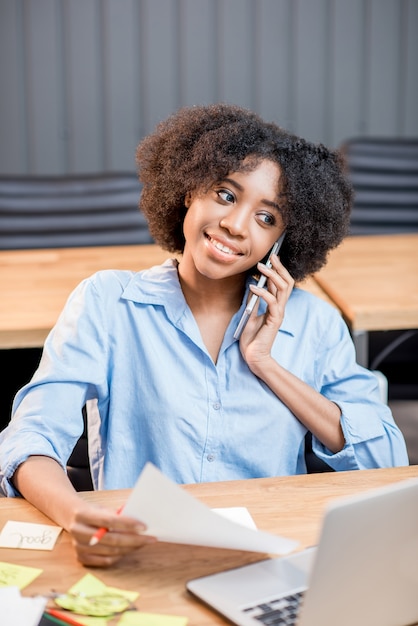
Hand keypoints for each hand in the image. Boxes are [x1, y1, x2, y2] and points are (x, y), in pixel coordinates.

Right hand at [67, 502, 156, 566]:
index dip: (128, 524)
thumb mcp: (102, 508)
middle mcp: (78, 532)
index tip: (144, 526)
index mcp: (83, 515)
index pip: (109, 520)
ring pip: (110, 552)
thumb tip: (138, 523)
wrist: (71, 518)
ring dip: (130, 548)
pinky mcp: (81, 558)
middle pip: (111, 539)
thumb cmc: (92, 512)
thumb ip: (117, 514)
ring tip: (142, 543)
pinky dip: (120, 556)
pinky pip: (105, 561)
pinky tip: (129, 550)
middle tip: (150, 538)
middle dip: (134, 540)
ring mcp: (78, 547)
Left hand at [239, 253, 293, 369]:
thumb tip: (252, 285)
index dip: (278, 270)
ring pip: (283, 288)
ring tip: (260, 268)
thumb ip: (253, 300)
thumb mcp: (250, 314)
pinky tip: (253, 287)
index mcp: (275, 306)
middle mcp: (280, 308)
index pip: (282, 283)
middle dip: (279, 268)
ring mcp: (278, 313)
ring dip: (272, 275)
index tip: (271, 258)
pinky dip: (262, 292)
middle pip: (287, 282)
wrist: (253, 356)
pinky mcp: (274, 320)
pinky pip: (271, 302)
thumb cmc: (251, 338)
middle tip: (271, 257)